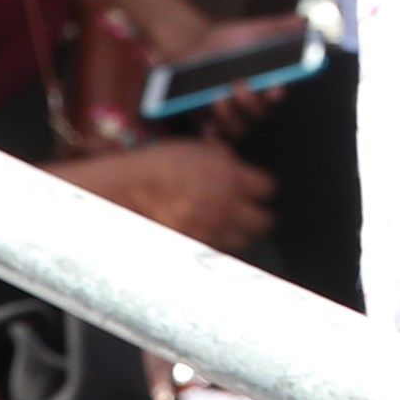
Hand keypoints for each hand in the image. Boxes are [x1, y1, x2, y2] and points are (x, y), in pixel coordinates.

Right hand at [54, 138, 273, 252]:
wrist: (130, 190)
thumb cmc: (160, 165)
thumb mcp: (195, 149)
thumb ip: (222, 157)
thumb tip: (234, 162)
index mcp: (231, 178)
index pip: (268, 188)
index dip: (264, 187)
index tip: (258, 187)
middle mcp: (228, 208)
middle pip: (264, 221)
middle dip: (260, 215)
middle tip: (251, 210)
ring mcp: (213, 231)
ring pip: (245, 240)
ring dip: (242, 232)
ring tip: (230, 223)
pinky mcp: (198, 248)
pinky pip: (221, 251)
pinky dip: (221, 244)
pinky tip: (212, 234)